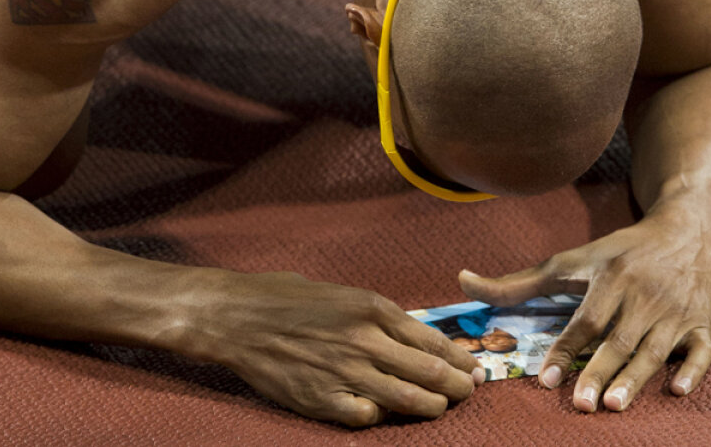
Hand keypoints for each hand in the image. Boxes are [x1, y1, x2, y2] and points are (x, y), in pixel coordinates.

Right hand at [192, 269, 483, 426]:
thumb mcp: (340, 293)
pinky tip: (383, 414)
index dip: (458, 357)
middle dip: (456, 385)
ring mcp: (345, 372)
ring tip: (441, 408)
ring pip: (405, 400)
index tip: (472, 366)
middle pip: (428, 372)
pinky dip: (381, 418)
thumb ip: (376, 315)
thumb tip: (412, 336)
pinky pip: (366, 417)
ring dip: (431, 407)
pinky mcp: (323, 400)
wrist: (238, 317)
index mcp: (371, 307)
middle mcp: (364, 339)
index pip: (430, 339)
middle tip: (469, 390)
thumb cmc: (286, 297)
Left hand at [459, 207, 710, 411]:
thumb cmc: (617, 253)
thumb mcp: (570, 261)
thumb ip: (518, 282)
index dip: (565, 349)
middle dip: (599, 371)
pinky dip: (692, 370)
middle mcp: (643, 293)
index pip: (585, 319)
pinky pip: (702, 350)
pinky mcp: (704, 323)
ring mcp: (676, 310)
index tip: (545, 378)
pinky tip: (676, 390)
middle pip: (619, 338)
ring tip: (613, 406)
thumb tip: (462, 281)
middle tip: (580, 405)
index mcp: (610, 277)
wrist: (683, 232)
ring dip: (636, 377)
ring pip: (656, 349)